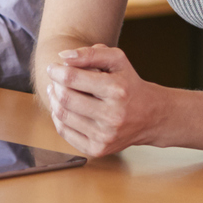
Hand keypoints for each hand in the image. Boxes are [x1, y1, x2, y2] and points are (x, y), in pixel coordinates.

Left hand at [43, 43, 167, 157]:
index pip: (73, 78)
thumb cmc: (129, 84)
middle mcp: (112, 115)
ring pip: (63, 116)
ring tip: (56, 91)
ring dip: (54, 100)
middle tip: (55, 79)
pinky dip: (58, 118)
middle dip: (55, 85)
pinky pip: (65, 132)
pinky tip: (62, 108)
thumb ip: (91, 53)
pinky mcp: (98, 149)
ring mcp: (105, 135)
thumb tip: (64, 56)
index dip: (57, 71)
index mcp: (117, 90)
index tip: (52, 67)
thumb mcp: (117, 61)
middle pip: (66, 98)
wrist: (150, 116)